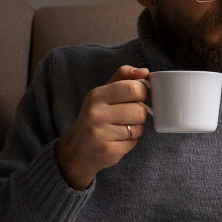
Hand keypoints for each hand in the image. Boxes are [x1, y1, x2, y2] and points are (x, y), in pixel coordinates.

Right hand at [56, 66, 149, 189]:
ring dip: (135, 129)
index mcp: (97, 95)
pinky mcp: (108, 150)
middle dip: (139, 114)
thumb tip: (145, 71)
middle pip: (140, 110)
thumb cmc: (96, 117)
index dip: (142, 93)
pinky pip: (133, 143)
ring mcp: (101, 133)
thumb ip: (124, 78)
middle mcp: (96, 113)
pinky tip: (116, 140)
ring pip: (138, 128)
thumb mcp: (104, 94)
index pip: (134, 88)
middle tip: (128, 116)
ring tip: (119, 129)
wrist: (77, 150)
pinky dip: (129, 142)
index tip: (136, 97)